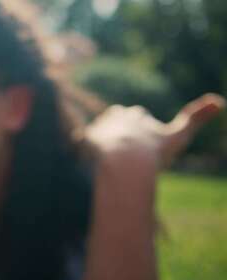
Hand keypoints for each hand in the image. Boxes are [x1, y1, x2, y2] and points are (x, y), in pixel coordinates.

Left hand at [85, 93, 224, 168]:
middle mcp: (114, 117)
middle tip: (125, 156)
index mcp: (136, 115)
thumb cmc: (154, 152)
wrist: (126, 163)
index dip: (140, 133)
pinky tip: (92, 164)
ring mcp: (97, 128)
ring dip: (101, 146)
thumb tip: (219, 100)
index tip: (142, 146)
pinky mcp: (83, 140)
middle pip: (115, 124)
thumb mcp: (178, 136)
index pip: (136, 118)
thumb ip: (195, 118)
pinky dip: (85, 152)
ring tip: (110, 163)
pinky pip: (81, 145)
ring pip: (99, 135)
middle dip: (118, 136)